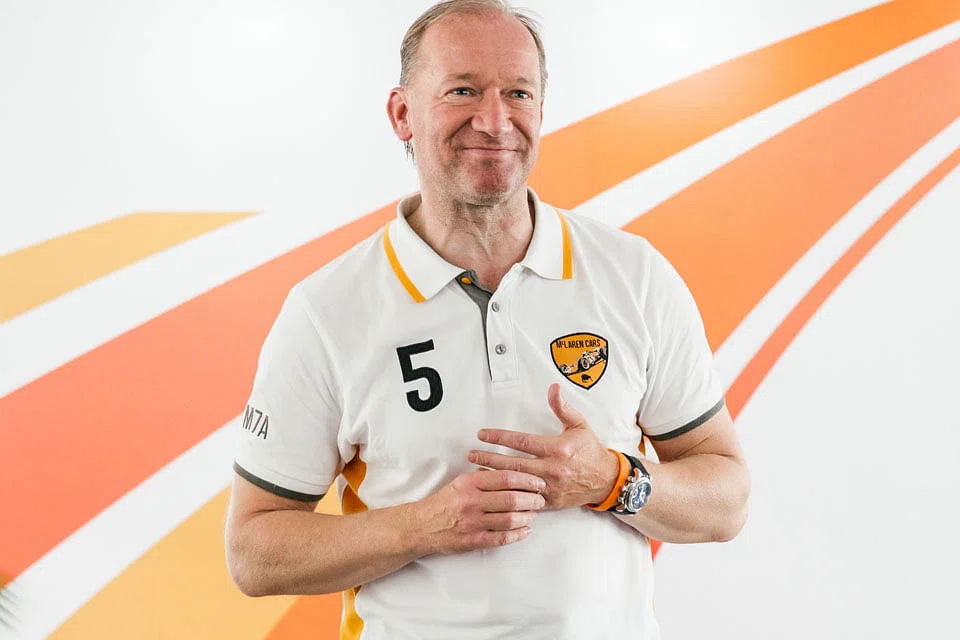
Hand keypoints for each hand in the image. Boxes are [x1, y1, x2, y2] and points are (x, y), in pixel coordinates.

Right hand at [417, 468, 545, 554]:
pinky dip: (518, 535)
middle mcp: (471, 501)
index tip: (538, 482)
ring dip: (527, 517)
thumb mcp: (461, 482)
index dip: (527, 480)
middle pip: (511, 498)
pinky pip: (501, 538)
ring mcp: (472, 523)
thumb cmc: (445, 502)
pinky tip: (525, 530)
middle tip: (541, 499)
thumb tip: (512, 474)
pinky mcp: (473, 541)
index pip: (505, 477)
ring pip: (509, 519)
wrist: (422, 526)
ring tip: (533, 514)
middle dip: (532, 499)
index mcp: (469, 483)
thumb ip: (484, 478)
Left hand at [468, 383, 619, 509]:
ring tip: (475, 471)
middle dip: (488, 458)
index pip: (520, 441)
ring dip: (494, 477)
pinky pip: (525, 500)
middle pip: (512, 464)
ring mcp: (550, 487)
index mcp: (556, 448)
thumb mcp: (579, 425)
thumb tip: (553, 388)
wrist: (607, 480)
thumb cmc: (591, 451)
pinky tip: (495, 490)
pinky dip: (508, 494)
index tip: (482, 434)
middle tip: (471, 454)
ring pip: (516, 483)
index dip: (499, 437)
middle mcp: (552, 469)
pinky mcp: (550, 502)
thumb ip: (562, 407)